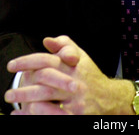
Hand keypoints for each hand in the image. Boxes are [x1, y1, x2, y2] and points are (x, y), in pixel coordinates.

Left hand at [5, 35, 134, 114]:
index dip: (27, 61)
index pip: (47, 59)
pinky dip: (37, 115)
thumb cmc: (90, 76)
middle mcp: (73, 80)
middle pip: (43, 80)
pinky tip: (25, 114)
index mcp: (72, 65)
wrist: (110, 98)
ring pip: (46, 98)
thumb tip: (47, 41)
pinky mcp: (76, 115)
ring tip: (13, 102)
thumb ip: (65, 45)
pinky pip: (52, 115)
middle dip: (23, 86)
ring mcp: (75, 99)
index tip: (12, 65)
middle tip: (8, 93)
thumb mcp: (81, 56)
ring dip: (26, 101)